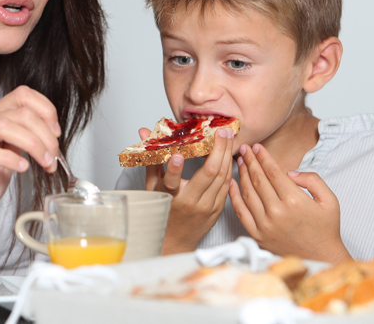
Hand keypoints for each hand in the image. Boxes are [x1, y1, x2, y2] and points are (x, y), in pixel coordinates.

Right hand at [0, 86, 60, 234]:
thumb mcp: (9, 160)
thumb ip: (23, 143)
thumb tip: (49, 135)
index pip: (22, 95)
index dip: (45, 110)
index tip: (55, 134)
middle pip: (19, 112)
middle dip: (44, 134)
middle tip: (53, 157)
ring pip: (3, 126)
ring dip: (32, 144)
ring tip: (43, 163)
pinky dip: (9, 159)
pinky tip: (21, 168)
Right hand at [143, 127, 234, 254]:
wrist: (175, 242)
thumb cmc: (162, 213)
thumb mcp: (152, 188)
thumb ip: (151, 159)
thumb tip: (144, 132)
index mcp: (171, 198)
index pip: (172, 183)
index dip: (175, 169)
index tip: (178, 155)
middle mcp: (191, 203)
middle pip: (209, 173)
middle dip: (218, 149)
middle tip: (221, 131)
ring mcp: (207, 207)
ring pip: (222, 177)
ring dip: (227, 155)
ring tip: (228, 138)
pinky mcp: (218, 210)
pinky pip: (227, 186)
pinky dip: (229, 169)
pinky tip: (229, 156)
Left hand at [229, 144, 351, 262]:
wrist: (320, 259)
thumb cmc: (326, 229)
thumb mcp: (330, 200)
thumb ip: (312, 180)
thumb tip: (290, 172)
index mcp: (294, 201)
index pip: (273, 173)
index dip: (263, 157)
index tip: (257, 147)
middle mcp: (277, 212)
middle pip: (258, 180)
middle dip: (250, 161)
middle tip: (244, 148)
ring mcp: (265, 225)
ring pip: (248, 193)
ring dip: (242, 175)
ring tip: (240, 162)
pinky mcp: (257, 235)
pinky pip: (241, 213)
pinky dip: (234, 197)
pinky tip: (232, 184)